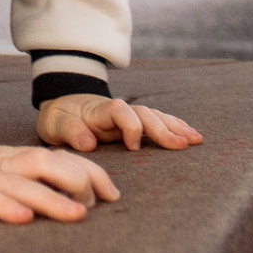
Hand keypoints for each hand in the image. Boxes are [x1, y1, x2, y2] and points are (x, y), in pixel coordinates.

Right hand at [0, 136, 117, 223]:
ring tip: (77, 215)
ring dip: (51, 199)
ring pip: (20, 184)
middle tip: (95, 207)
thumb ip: (32, 177)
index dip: (89, 171)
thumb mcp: (1, 169)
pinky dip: (3, 207)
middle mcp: (2, 165)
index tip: (113, 194)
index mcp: (15, 158)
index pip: (60, 158)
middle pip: (46, 164)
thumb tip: (76, 198)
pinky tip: (22, 219)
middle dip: (77, 182)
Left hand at [37, 94, 203, 153]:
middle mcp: (118, 111)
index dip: (130, 126)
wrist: (62, 105)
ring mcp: (127, 116)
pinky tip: (189, 134)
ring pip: (155, 116)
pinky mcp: (133, 122)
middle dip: (163, 128)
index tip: (133, 147)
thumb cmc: (60, 118)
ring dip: (175, 127)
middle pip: (144, 114)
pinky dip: (174, 126)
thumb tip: (88, 143)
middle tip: (181, 145)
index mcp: (99, 111)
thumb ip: (71, 132)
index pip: (120, 111)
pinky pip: (156, 121)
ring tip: (196, 139)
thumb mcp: (56, 124)